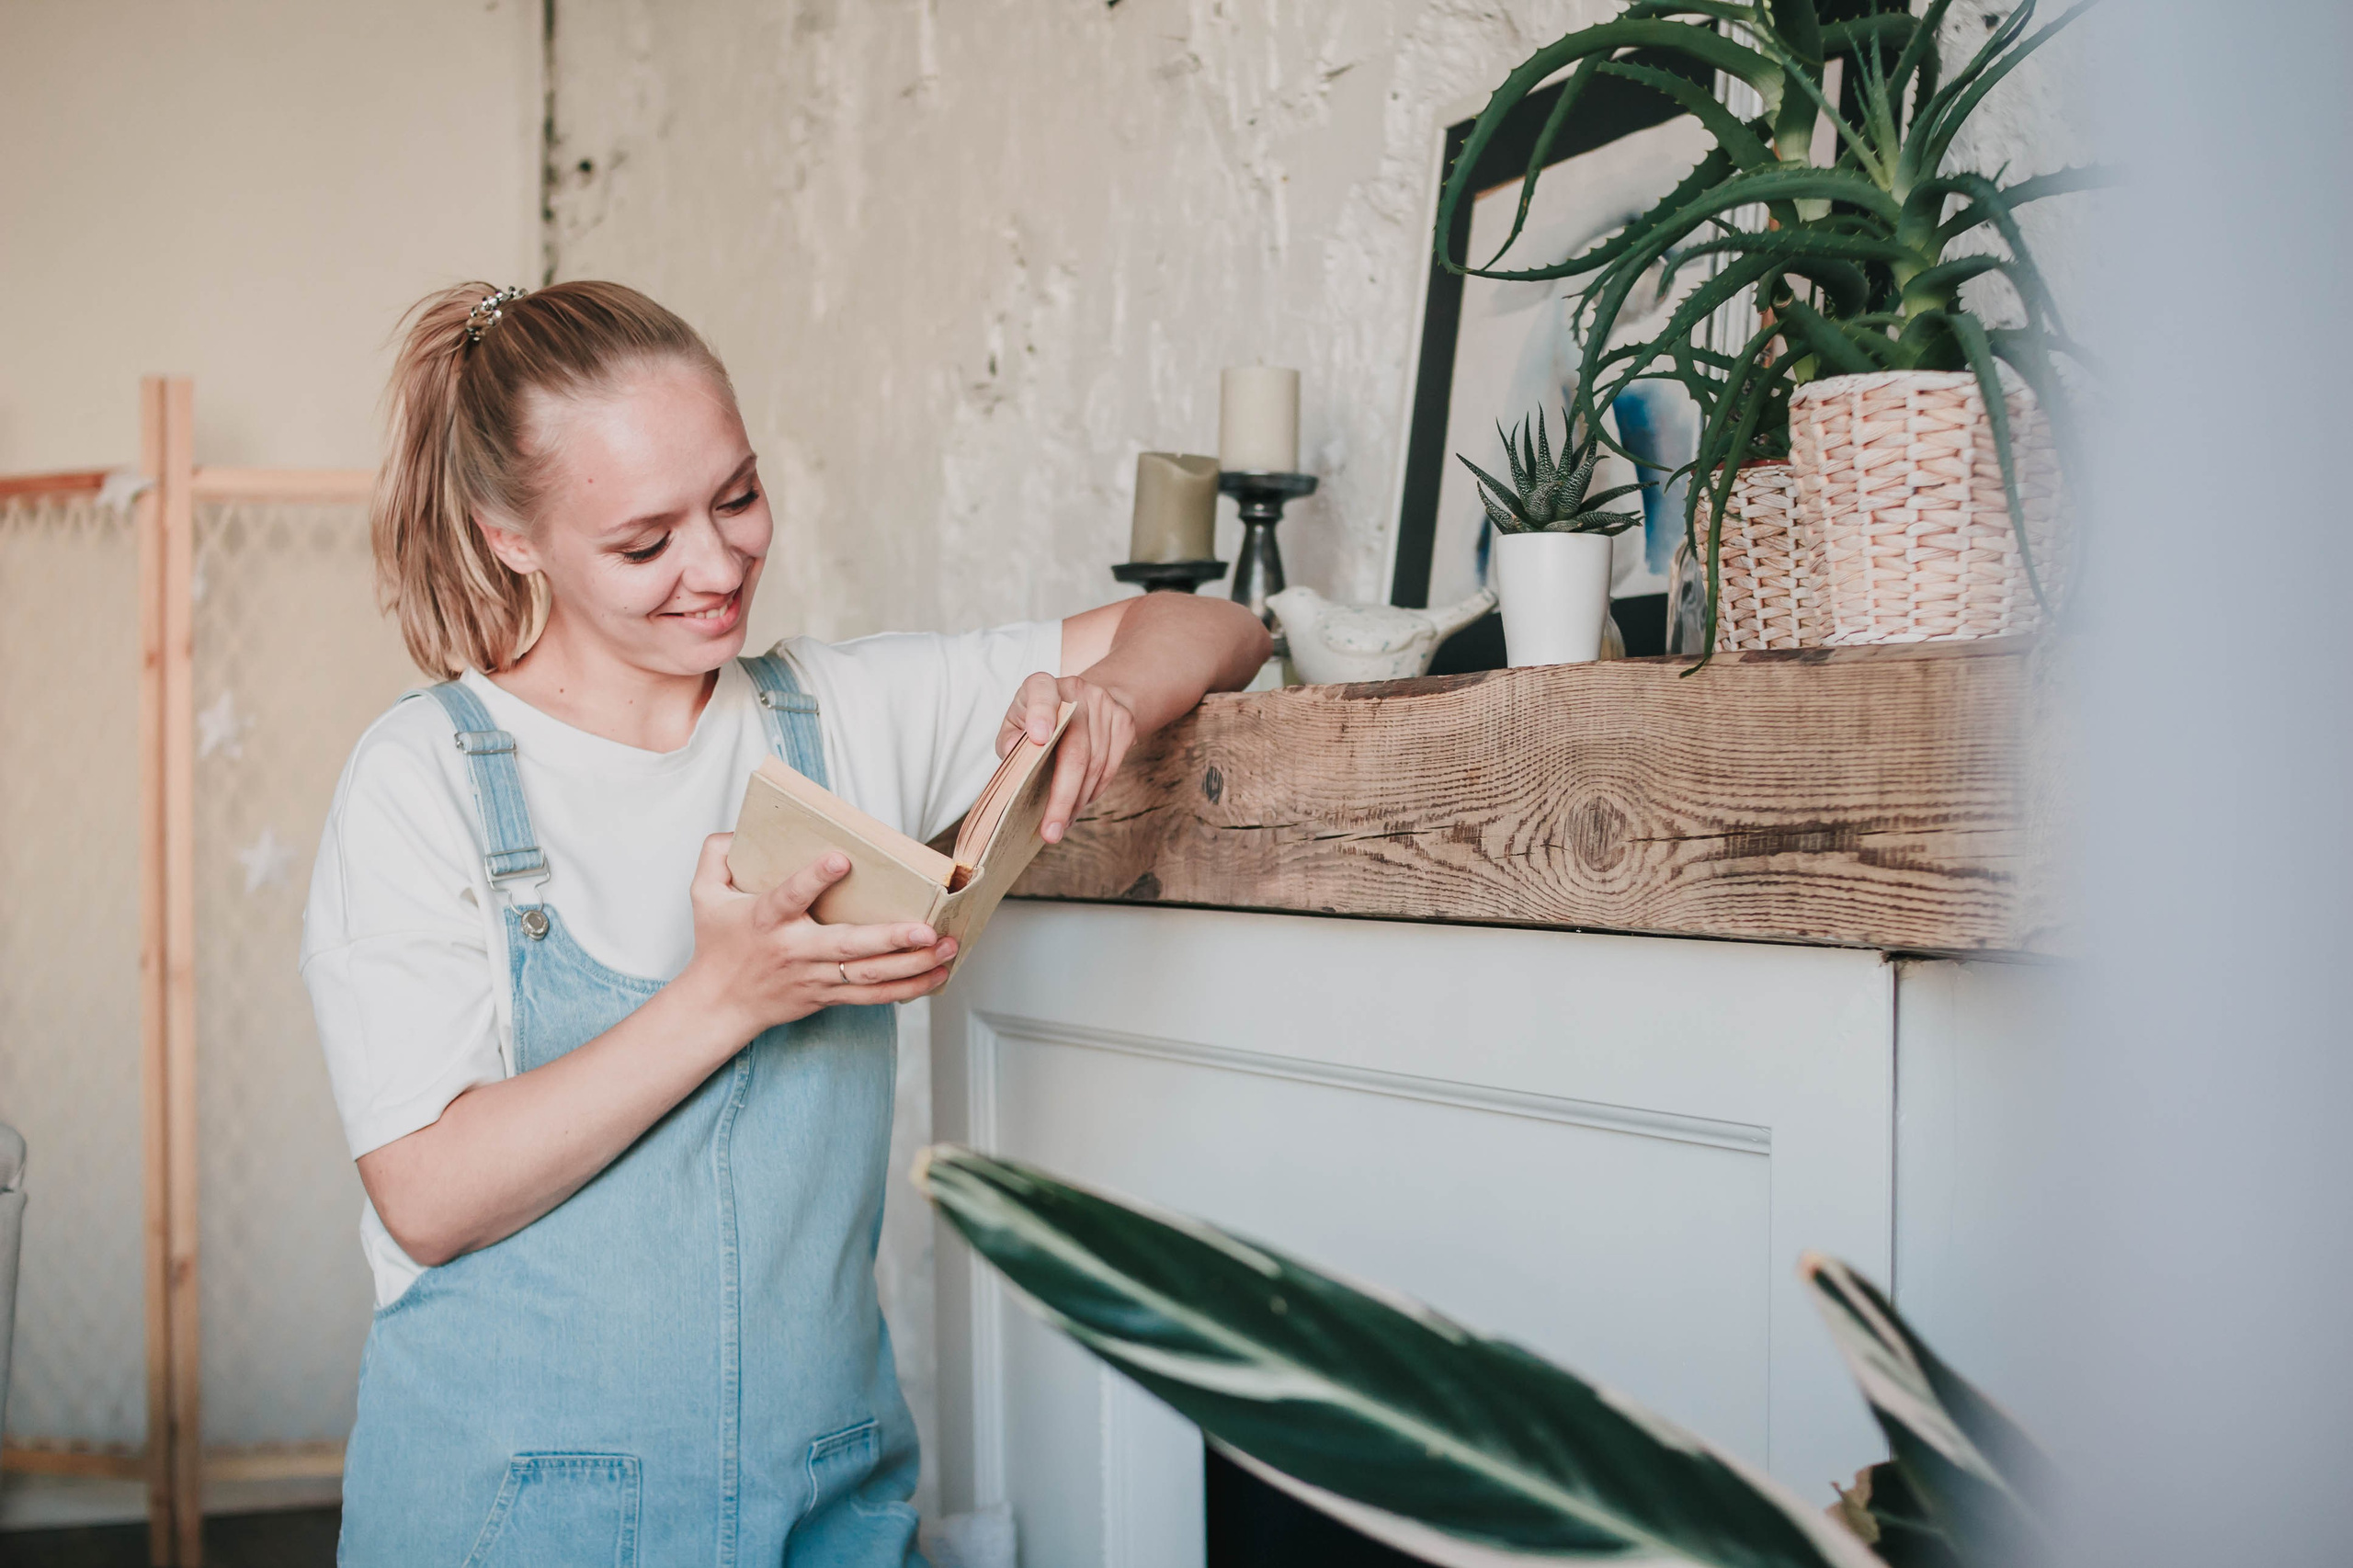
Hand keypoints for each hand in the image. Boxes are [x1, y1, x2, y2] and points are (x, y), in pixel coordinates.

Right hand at [678, 835, 955, 1037]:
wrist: (718, 1005)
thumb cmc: (718, 945)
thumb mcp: (704, 894)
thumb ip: (716, 855)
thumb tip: (739, 830)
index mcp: (766, 920)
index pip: (789, 896)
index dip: (813, 878)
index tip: (841, 858)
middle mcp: (795, 951)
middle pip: (846, 947)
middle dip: (889, 939)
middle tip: (926, 928)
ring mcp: (815, 977)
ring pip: (868, 975)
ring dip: (912, 964)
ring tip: (946, 947)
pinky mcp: (828, 995)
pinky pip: (872, 996)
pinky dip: (907, 988)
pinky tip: (937, 974)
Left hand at [997, 670, 1137, 842]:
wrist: (1085, 700)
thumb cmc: (1039, 719)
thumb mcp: (1016, 723)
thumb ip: (1010, 738)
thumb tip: (1012, 755)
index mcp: (1041, 686)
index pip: (1041, 693)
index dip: (1040, 713)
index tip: (1039, 737)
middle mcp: (1077, 690)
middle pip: (1075, 749)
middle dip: (1062, 795)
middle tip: (1051, 830)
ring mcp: (1105, 705)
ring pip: (1096, 765)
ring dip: (1078, 801)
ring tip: (1061, 823)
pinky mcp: (1125, 722)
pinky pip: (1111, 767)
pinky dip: (1094, 792)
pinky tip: (1078, 805)